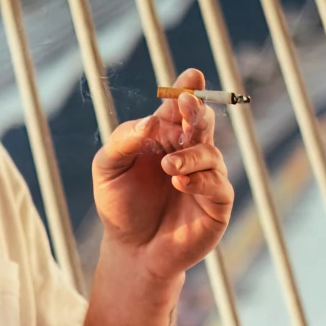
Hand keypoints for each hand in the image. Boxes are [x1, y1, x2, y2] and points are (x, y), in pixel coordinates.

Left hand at [92, 68, 233, 283]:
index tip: (192, 75)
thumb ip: (124, 140)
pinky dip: (199, 180)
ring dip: (189, 154)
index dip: (188, 89)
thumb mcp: (108, 168)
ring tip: (168, 166)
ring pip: (209, 152)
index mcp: (164, 136)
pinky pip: (217, 184)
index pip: (179, 106)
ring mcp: (206, 176)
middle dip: (196, 110)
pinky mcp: (217, 202)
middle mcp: (190, 151)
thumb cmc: (120, 205)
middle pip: (202, 121)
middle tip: (187, 103)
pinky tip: (179, 182)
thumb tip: (150, 121)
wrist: (131, 250)